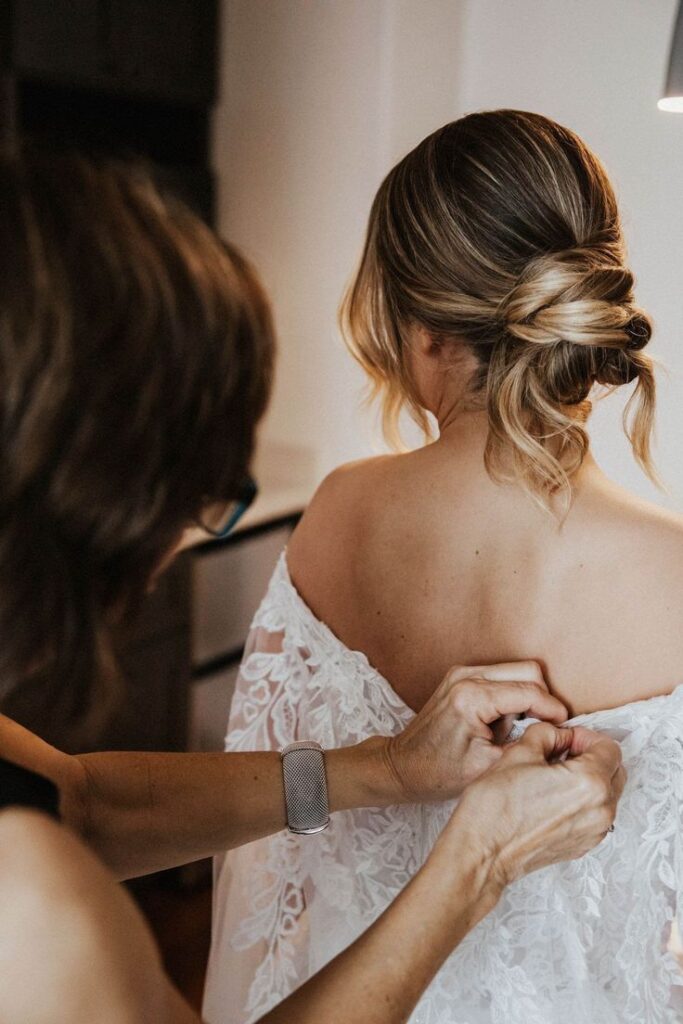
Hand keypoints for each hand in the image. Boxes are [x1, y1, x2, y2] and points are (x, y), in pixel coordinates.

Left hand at [380, 662, 566, 802]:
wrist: (402, 767)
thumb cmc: (438, 772)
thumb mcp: (488, 766)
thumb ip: (525, 745)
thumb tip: (556, 735)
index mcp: (473, 697)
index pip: (530, 691)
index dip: (554, 710)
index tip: (565, 729)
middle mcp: (466, 676)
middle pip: (528, 670)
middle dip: (544, 699)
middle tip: (548, 727)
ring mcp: (462, 673)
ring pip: (516, 670)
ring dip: (528, 696)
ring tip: (525, 728)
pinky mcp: (460, 677)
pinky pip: (501, 676)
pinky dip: (513, 694)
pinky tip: (508, 722)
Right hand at [448, 722, 625, 889]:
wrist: (483, 852)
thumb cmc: (496, 804)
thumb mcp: (520, 751)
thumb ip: (548, 733)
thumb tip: (561, 736)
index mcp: (590, 782)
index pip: (609, 747)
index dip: (585, 736)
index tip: (563, 739)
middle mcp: (602, 810)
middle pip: (615, 770)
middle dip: (592, 756)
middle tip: (561, 753)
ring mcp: (595, 832)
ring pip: (608, 794)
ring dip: (590, 779)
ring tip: (555, 777)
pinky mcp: (584, 846)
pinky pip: (596, 814)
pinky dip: (584, 801)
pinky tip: (553, 798)